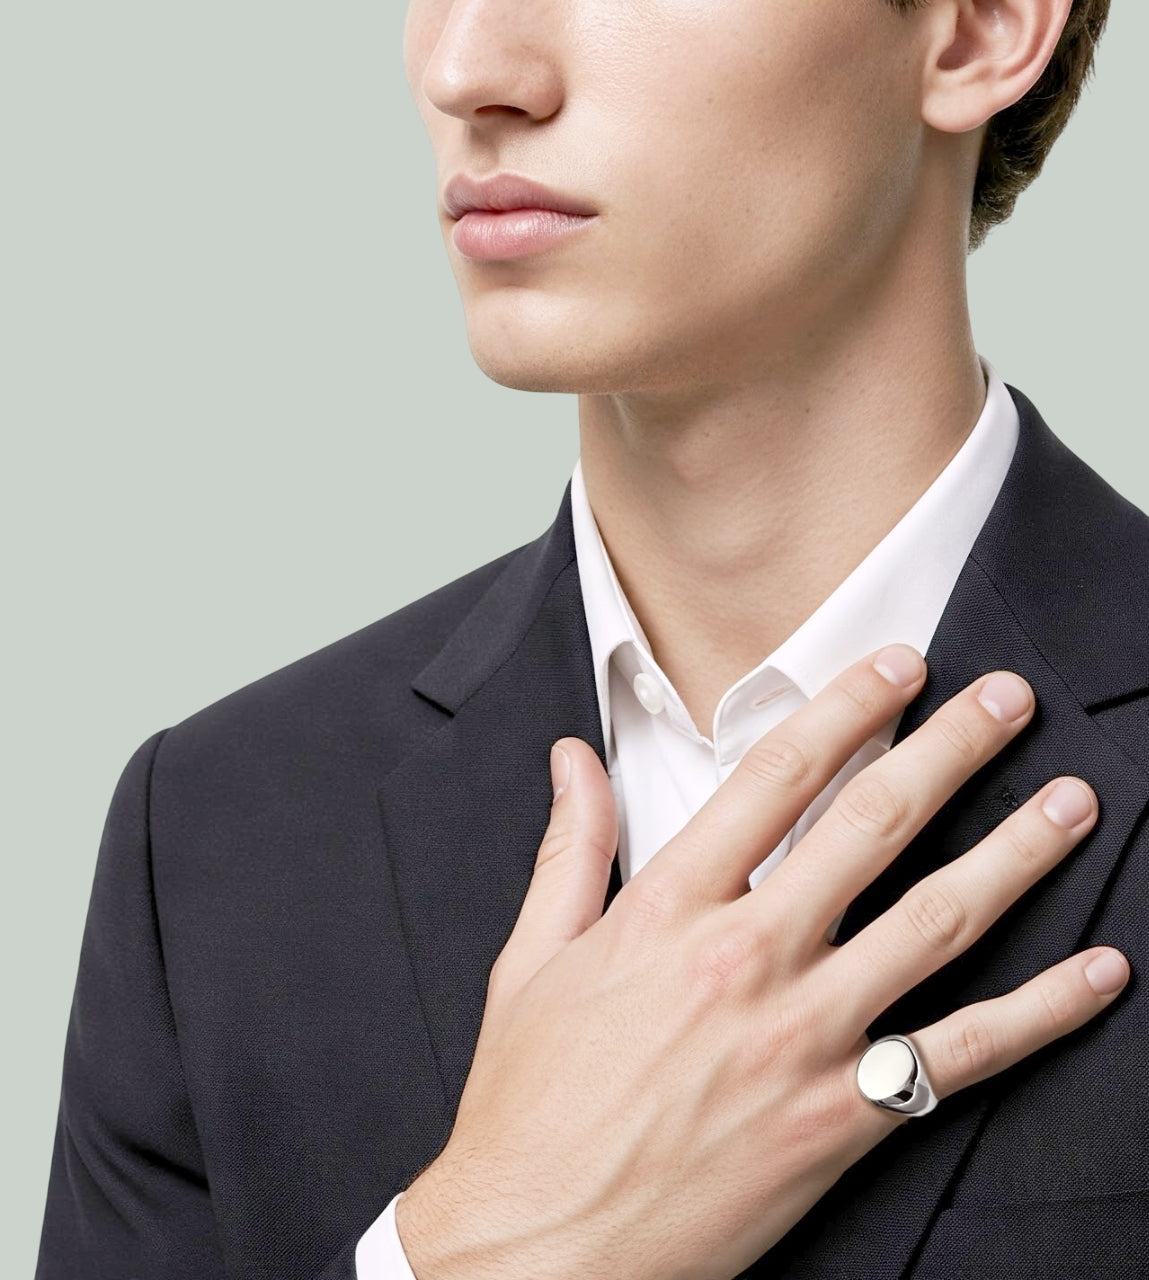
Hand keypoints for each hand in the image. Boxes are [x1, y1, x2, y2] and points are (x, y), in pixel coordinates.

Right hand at [395, 645, 1129, 1279]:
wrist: (540, 1248)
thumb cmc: (530, 1103)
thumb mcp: (532, 959)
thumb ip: (570, 847)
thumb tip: (571, 757)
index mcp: (667, 910)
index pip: (775, 779)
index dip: (845, 709)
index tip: (897, 668)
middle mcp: (747, 959)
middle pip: (871, 826)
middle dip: (950, 750)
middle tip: (1006, 699)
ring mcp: (802, 1039)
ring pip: (935, 923)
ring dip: (1013, 854)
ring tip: (1069, 802)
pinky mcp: (841, 1120)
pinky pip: (963, 1056)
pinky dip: (1042, 1012)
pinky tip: (1096, 973)